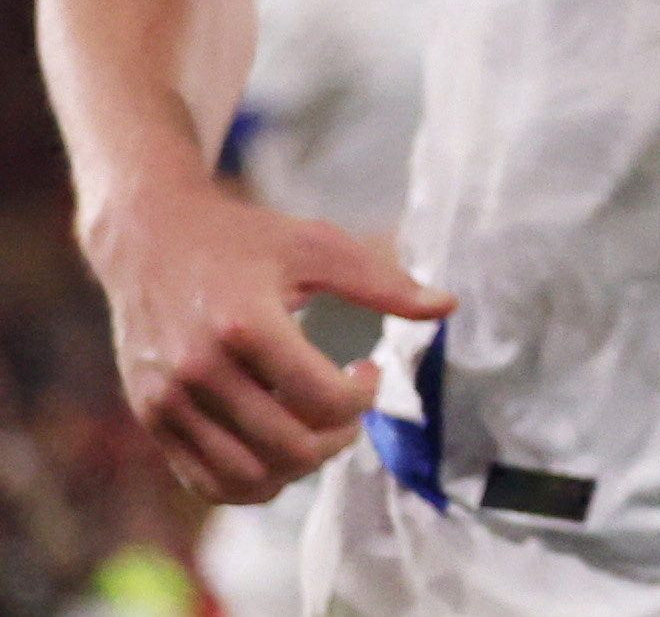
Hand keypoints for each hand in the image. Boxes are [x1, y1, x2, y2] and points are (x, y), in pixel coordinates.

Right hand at [84, 175, 448, 505]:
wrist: (150, 239)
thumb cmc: (244, 239)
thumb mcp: (317, 245)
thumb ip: (384, 281)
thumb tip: (448, 306)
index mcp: (246, 325)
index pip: (322, 400)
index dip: (364, 397)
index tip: (368, 369)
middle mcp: (199, 371)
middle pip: (288, 448)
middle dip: (337, 439)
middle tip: (348, 409)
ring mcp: (168, 401)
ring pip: (245, 478)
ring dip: (297, 468)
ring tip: (314, 430)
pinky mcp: (151, 419)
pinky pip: (204, 482)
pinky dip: (250, 482)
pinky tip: (276, 446)